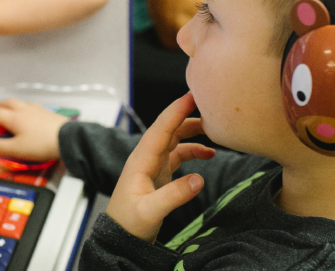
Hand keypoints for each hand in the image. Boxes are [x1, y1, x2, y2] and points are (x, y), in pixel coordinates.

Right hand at [0, 99, 67, 161]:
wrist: (67, 139)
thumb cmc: (41, 144)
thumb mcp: (17, 150)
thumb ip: (0, 147)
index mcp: (13, 117)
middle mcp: (23, 109)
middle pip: (5, 103)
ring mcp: (36, 109)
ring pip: (18, 103)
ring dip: (8, 107)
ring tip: (7, 115)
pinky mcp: (46, 112)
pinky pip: (29, 107)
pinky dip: (21, 109)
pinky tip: (26, 117)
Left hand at [105, 93, 214, 242]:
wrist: (119, 238)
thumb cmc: (128, 224)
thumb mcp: (150, 211)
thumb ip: (174, 196)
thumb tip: (200, 179)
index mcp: (141, 161)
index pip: (160, 129)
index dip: (176, 111)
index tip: (191, 95)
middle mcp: (146, 158)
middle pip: (168, 129)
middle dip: (187, 115)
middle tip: (209, 105)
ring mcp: (153, 165)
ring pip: (174, 140)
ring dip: (192, 132)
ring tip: (215, 129)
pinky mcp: (159, 175)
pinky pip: (178, 155)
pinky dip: (193, 151)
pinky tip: (209, 154)